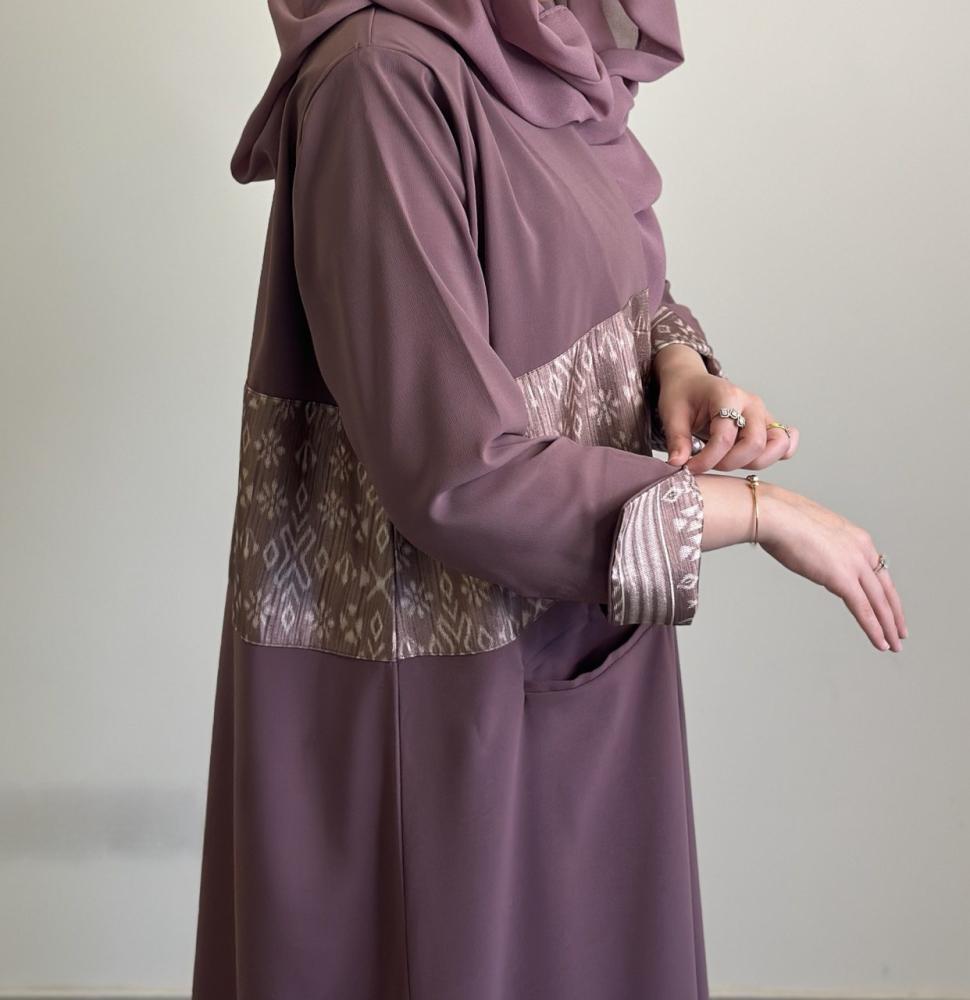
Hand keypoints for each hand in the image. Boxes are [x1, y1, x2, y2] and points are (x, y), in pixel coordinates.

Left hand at [653, 349, 798, 473]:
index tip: (689, 467)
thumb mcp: (672, 414)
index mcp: (727, 396)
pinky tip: (753, 458)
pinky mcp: (767, 424)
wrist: (691, 382)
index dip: (707, 459)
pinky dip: (777, 455)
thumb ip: (677, 440)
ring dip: (752, 463)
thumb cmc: (683, 395)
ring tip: (726, 460)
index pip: (725, 437)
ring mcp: (763, 414)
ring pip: (777, 446)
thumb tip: (677, 464)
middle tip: (708, 463)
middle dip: (730, 463)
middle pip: (755, 444)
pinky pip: (785, 442)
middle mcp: (751, 404)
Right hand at [758, 481, 906, 651]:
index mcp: (857, 538)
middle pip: (885, 589)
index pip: (878, 571)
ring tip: (893, 644)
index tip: (889, 605)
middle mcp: (863, 550)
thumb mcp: (813, 532)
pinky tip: (880, 642)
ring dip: (888, 626)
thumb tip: (817, 558)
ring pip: (879, 602)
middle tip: (900, 632)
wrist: (777, 516)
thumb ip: (822, 547)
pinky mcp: (843, 579)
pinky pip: (864, 609)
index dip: (885, 592)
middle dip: (894, 613)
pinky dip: (874, 628)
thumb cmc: (784, 519)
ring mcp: (855, 564)